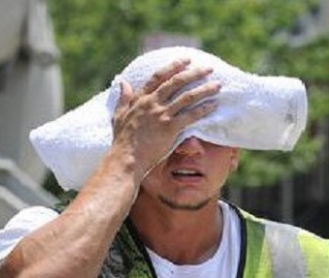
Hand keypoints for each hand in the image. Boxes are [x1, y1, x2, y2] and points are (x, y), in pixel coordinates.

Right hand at [111, 59, 220, 179]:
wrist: (125, 159)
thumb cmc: (121, 140)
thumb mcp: (118, 115)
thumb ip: (123, 98)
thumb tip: (123, 82)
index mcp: (140, 100)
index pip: (158, 77)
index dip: (173, 66)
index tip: (186, 60)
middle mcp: (152, 104)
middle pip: (176, 82)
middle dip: (195, 73)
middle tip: (209, 68)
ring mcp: (161, 115)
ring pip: (187, 97)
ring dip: (204, 89)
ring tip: (218, 85)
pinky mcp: (170, 128)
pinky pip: (191, 116)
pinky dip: (203, 109)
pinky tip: (213, 105)